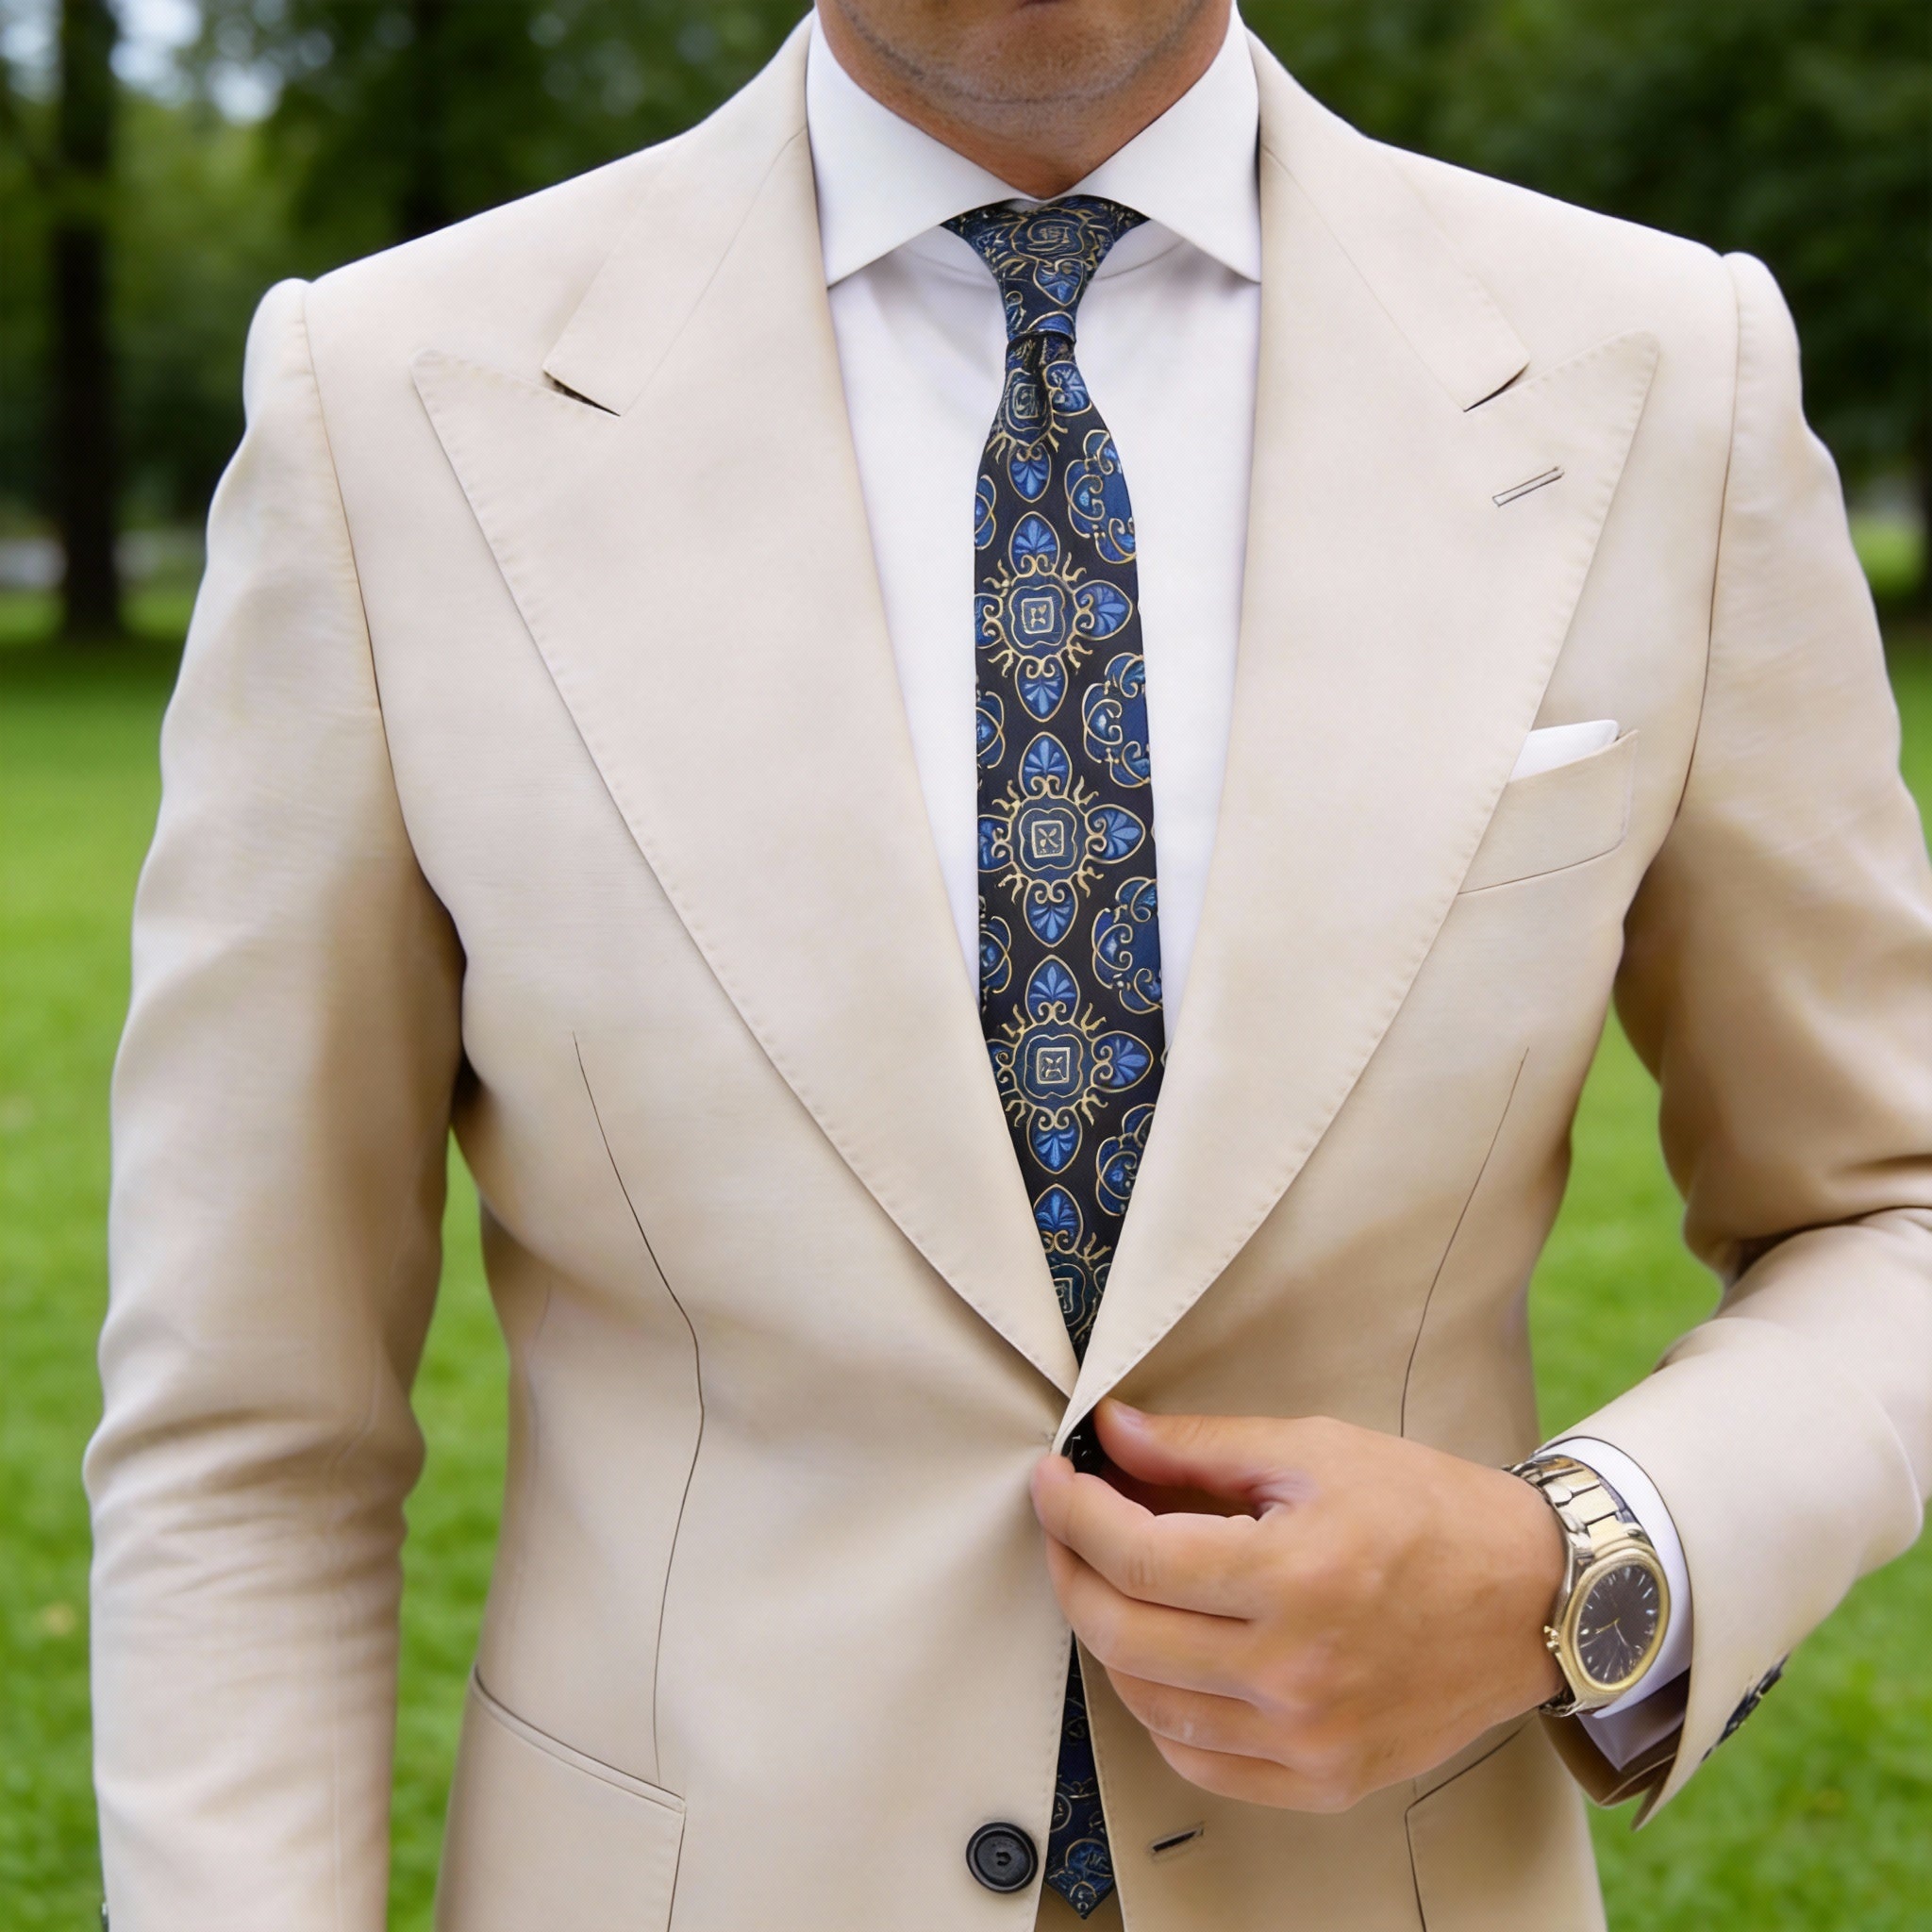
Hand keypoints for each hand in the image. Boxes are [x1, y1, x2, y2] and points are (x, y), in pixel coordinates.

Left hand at [1030, 1401, 1566, 1810]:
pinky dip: (1156, 1706)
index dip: (1072, 1513)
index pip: (1135, 1556)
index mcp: (1295, 1576)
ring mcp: (1309, 1739)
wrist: (1533, 1598)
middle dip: (1069, 1568)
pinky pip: (1197, 1759)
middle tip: (1064, 1524)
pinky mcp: (1323, 1781)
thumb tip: (1111, 1434)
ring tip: (1110, 1580)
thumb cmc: (1428, 1511)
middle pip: (1123, 1633)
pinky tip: (1159, 1654)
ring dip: (1106, 1635)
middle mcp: (1296, 1672)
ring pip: (1147, 1702)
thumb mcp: (1314, 1451)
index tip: (1053, 1479)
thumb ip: (1199, 1448)